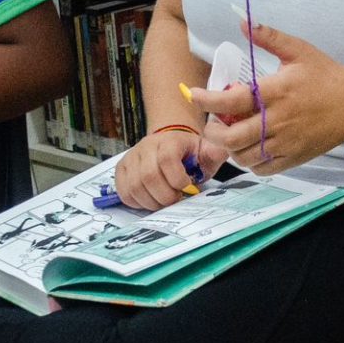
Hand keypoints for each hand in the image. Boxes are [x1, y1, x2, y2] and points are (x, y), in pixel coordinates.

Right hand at [114, 128, 228, 210]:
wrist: (171, 145)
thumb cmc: (191, 153)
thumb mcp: (206, 151)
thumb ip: (214, 153)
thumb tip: (223, 150)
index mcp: (169, 140)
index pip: (167, 159)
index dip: (177, 179)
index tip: (187, 185)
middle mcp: (146, 146)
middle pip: (149, 176)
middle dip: (165, 196)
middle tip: (176, 199)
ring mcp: (131, 157)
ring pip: (135, 187)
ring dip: (152, 201)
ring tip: (165, 201)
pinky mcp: (120, 169)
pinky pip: (124, 192)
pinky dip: (138, 202)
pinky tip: (151, 199)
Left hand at [190, 21, 343, 175]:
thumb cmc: (325, 75)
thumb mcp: (299, 50)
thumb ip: (269, 36)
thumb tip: (242, 21)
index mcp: (276, 92)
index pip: (231, 101)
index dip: (207, 100)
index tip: (194, 94)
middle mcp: (278, 121)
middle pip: (232, 137)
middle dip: (213, 132)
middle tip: (213, 123)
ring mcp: (286, 143)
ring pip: (243, 156)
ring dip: (230, 148)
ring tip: (231, 135)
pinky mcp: (294, 158)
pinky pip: (262, 169)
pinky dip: (249, 161)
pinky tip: (251, 147)